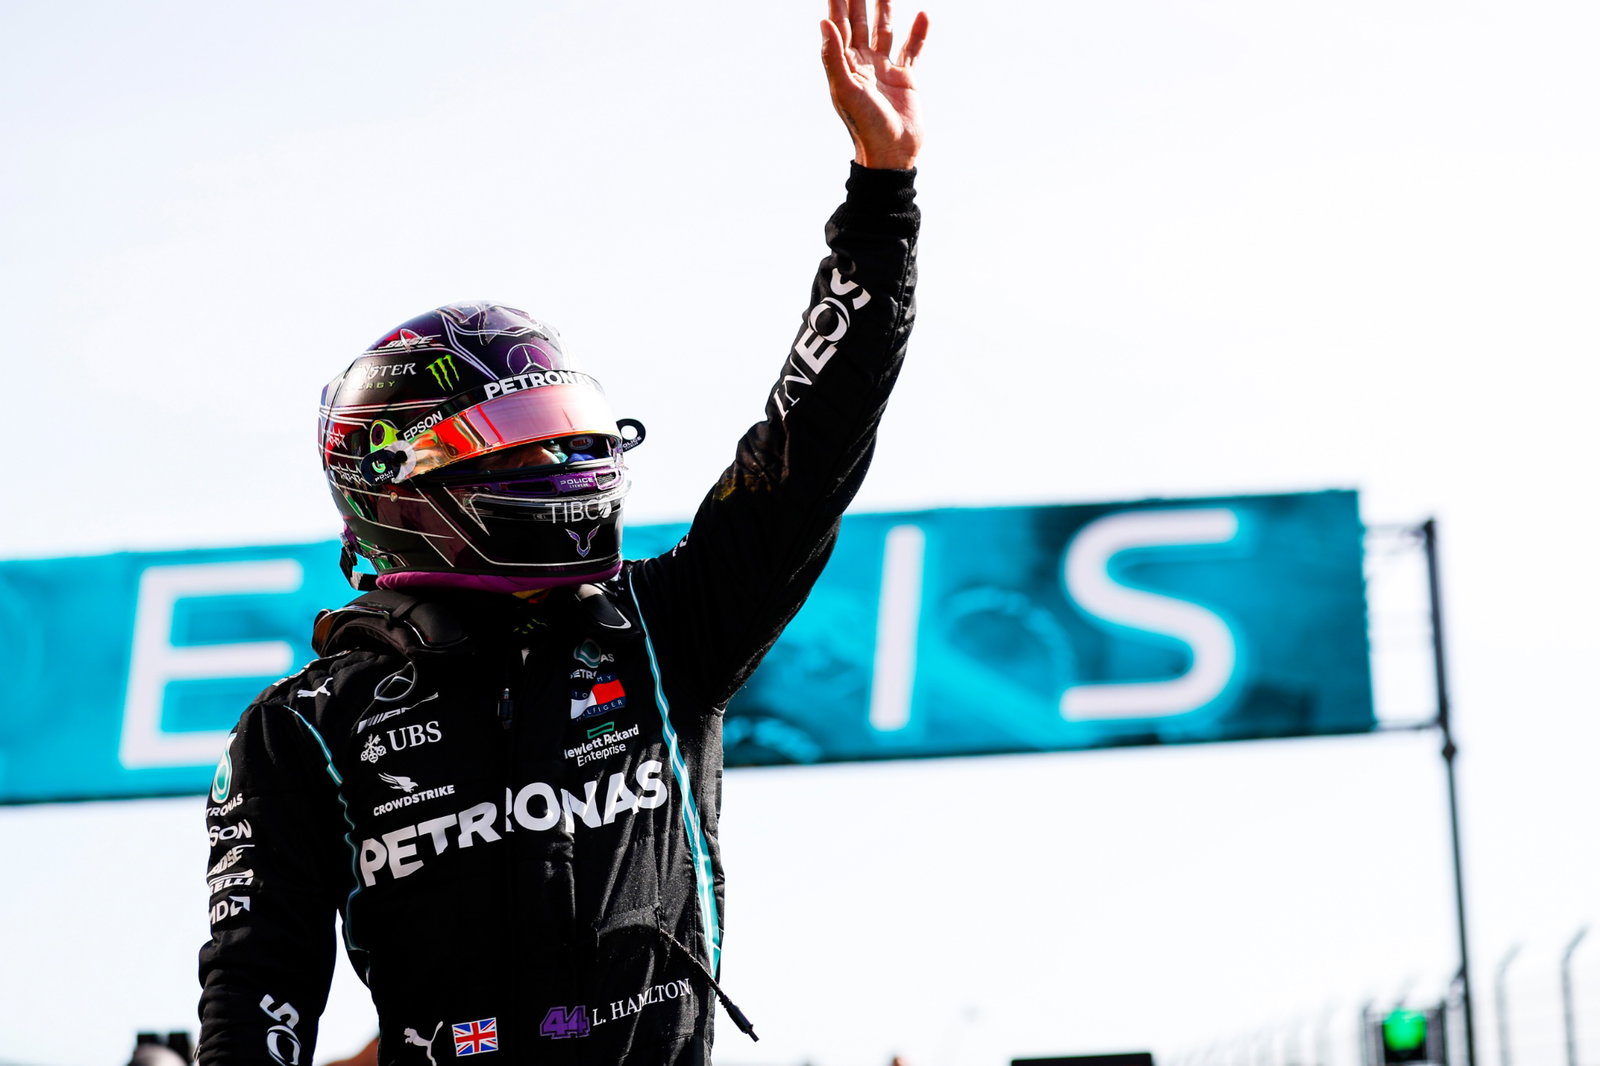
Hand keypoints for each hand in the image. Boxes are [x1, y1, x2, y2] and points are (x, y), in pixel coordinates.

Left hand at [821, 0, 929, 169]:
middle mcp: (864, 64)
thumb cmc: (865, 125)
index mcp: (846, 65)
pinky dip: (918, 34)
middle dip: (860, 0)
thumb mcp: (846, 90)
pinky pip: (912, 50)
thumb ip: (833, 56)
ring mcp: (885, 70)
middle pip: (861, 23)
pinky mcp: (906, 78)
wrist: (892, 153)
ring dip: (885, 9)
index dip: (839, 3)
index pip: (840, 26)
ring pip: (885, 31)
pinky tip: (923, 15)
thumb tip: (824, 22)